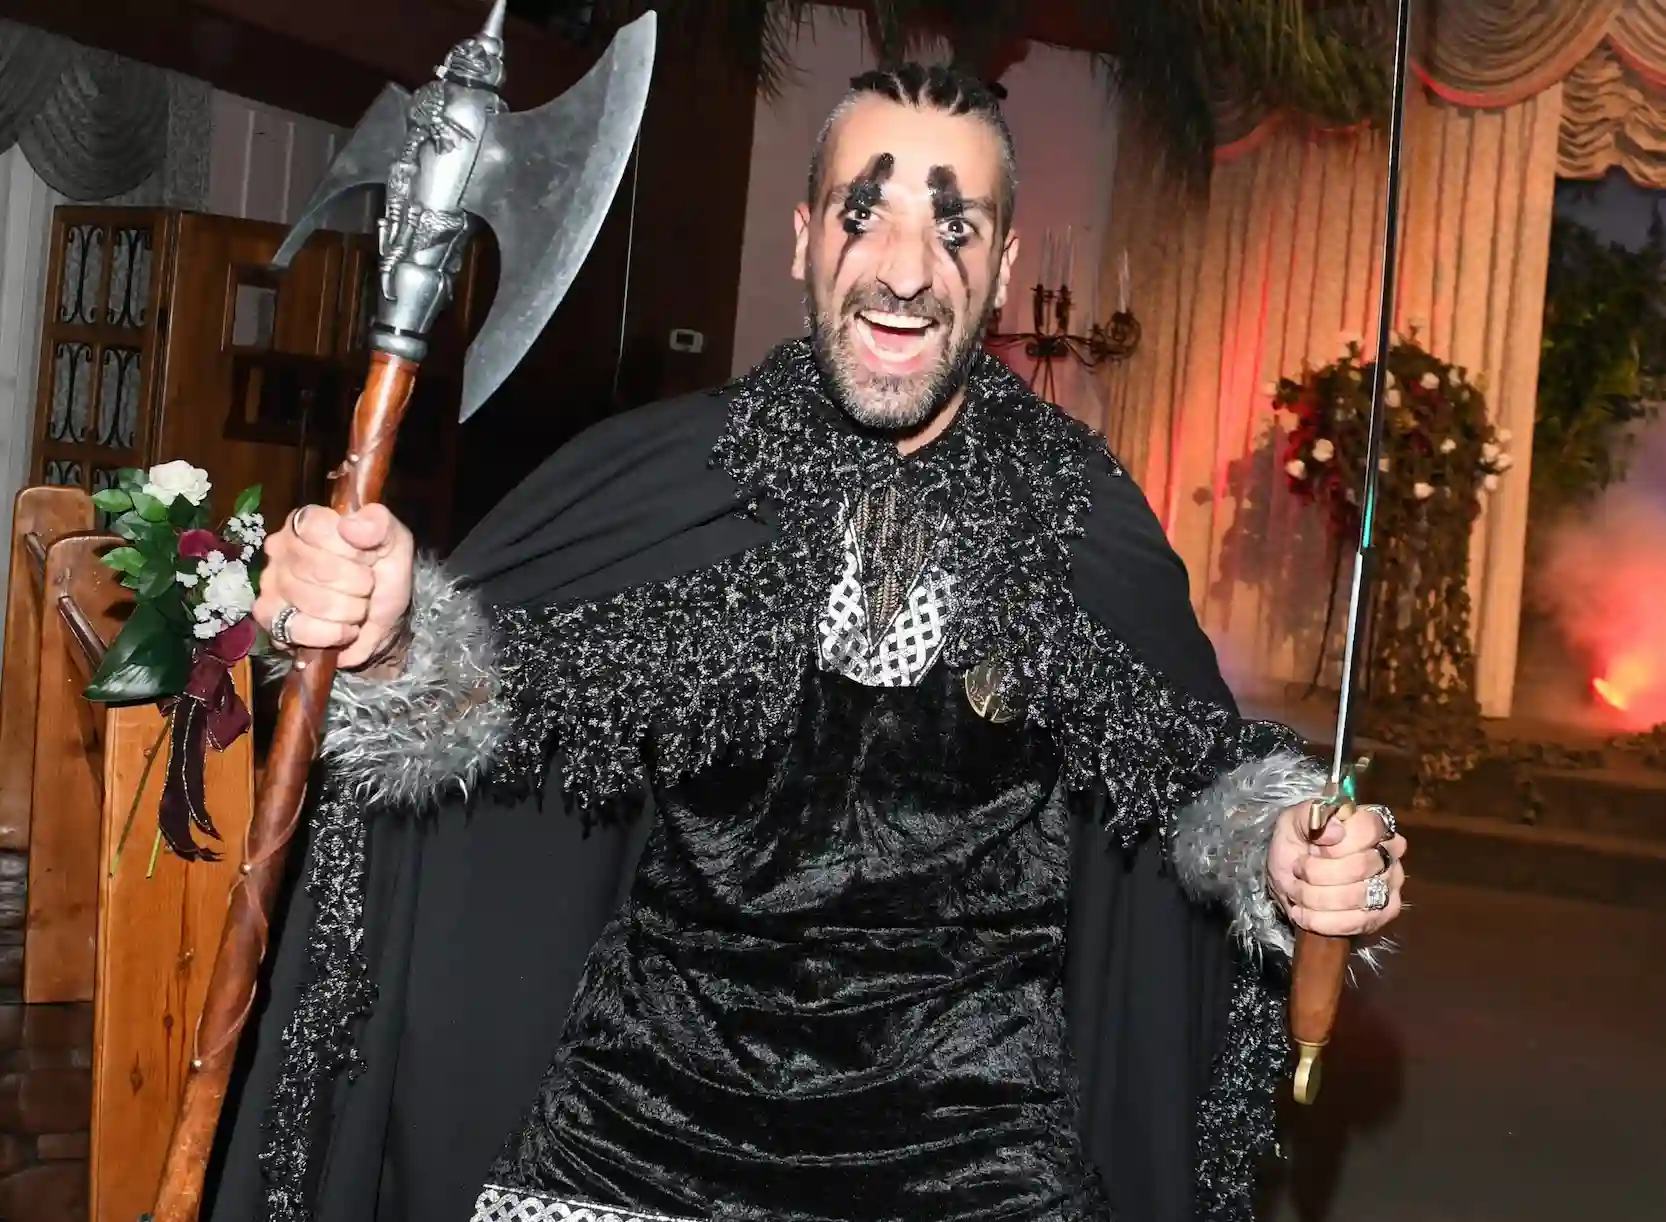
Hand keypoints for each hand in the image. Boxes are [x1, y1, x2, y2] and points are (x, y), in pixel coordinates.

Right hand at [253, 504, 414, 670]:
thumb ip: (378, 524)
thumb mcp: (394, 540)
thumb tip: (349, 526)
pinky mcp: (270, 619)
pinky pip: (299, 629)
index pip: (317, 527)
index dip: (350, 549)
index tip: (368, 559)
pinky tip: (345, 629)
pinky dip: (333, 633)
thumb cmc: (383, 574)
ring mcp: (271, 584)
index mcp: (306, 522)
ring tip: (357, 606)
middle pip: (317, 567)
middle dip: (356, 583)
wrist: (387, 621)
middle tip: (366, 586)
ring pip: (312, 600)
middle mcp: (281, 548)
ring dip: (349, 610)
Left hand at [1266, 801, 1405, 936]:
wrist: (1290, 877)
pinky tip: (1305, 912)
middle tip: (1298, 870)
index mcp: (1372, 823)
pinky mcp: (1383, 914)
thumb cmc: (1296, 843)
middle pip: (1360, 866)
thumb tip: (1336, 830)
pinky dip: (1321, 920)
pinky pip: (1355, 923)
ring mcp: (1390, 885)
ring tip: (1298, 891)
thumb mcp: (1292, 821)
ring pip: (1357, 897)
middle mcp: (1389, 853)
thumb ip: (1311, 815)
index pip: (1369, 829)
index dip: (1335, 843)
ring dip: (1315, 897)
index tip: (1311, 849)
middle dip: (1317, 872)